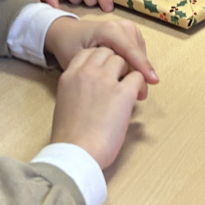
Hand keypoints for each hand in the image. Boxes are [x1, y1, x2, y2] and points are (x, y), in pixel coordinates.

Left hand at [45, 17, 157, 96]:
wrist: (66, 33)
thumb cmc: (69, 47)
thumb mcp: (79, 61)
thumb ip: (98, 71)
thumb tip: (119, 86)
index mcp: (108, 30)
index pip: (130, 51)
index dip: (143, 67)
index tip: (154, 82)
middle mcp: (120, 26)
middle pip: (138, 53)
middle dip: (140, 72)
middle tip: (139, 96)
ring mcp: (126, 28)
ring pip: (140, 53)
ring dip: (137, 69)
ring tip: (131, 87)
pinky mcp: (129, 33)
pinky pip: (137, 52)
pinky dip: (135, 64)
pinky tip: (126, 77)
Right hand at [51, 46, 145, 167]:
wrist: (75, 152)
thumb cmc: (68, 137)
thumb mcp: (64, 104)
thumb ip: (76, 91)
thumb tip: (91, 93)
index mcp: (69, 76)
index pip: (88, 53)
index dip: (99, 60)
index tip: (104, 72)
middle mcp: (87, 72)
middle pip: (106, 52)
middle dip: (114, 63)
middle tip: (119, 78)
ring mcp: (105, 80)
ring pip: (122, 60)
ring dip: (127, 72)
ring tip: (129, 89)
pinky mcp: (124, 93)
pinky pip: (137, 77)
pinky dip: (139, 85)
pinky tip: (136, 97)